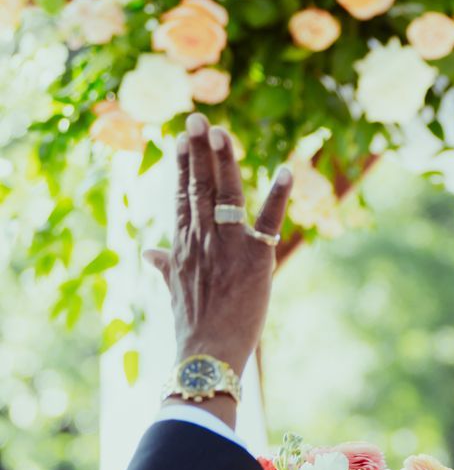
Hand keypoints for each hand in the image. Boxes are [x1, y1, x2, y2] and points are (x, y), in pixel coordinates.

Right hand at [148, 115, 293, 383]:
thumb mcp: (174, 289)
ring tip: (222, 131)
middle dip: (199, 150)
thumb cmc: (193, 325)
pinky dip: (279, 195)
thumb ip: (165, 265)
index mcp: (183, 244)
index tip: (181, 138)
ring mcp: (228, 244)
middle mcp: (202, 238)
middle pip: (199, 186)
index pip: (181, 195)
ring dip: (225, 160)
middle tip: (198, 118)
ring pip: (226, 194)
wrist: (208, 351)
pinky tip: (287, 171)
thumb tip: (150, 252)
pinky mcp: (255, 257)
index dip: (183, 165)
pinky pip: (269, 220)